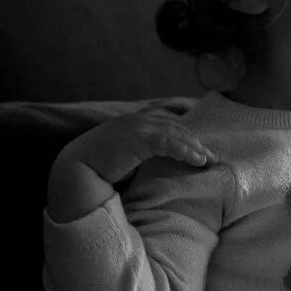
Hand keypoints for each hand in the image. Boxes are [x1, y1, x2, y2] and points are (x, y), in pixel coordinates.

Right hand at [57, 102, 218, 188]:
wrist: (77, 170)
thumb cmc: (98, 168)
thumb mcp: (125, 156)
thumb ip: (142, 152)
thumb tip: (161, 163)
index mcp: (134, 122)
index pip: (168, 123)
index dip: (187, 135)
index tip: (201, 148)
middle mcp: (138, 120)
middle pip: (176, 127)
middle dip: (196, 142)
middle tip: (213, 157)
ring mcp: (138, 126)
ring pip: (176, 134)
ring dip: (195, 148)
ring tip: (209, 160)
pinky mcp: (138, 138)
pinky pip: (169, 143)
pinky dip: (186, 152)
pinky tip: (198, 161)